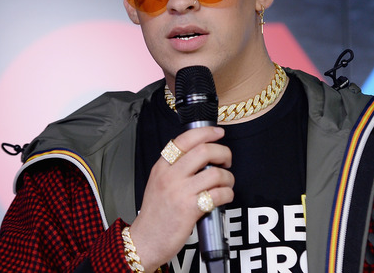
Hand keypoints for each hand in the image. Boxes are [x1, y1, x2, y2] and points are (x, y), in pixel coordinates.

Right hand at [128, 127, 233, 269]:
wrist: (145, 241)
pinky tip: (224, 197)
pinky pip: (218, 194)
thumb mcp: (158, 183)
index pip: (184, 139)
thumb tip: (202, 156)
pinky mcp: (190, 209)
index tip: (218, 132)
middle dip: (223, 152)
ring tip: (227, 183)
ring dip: (228, 177)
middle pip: (204, 151)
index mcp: (162, 167)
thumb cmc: (155, 214)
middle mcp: (170, 176)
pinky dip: (227, 194)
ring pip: (215, 173)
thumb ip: (175, 168)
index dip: (206, 132)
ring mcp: (179, 192)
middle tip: (227, 160)